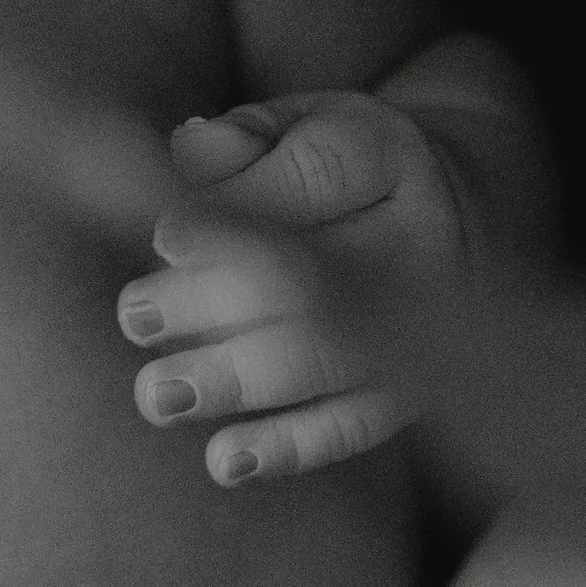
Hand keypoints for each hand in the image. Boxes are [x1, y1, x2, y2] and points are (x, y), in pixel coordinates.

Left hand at [117, 90, 472, 483]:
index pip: (315, 177)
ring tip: (156, 394)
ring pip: (325, 359)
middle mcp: (420, 242)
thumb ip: (237, 138)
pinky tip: (223, 461)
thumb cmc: (332, 166)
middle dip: (211, 304)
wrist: (448, 213)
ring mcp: (424, 325)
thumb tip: (186, 153)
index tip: (165, 236)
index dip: (234, 213)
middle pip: (313, 278)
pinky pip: (354, 426)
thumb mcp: (293, 125)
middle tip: (137, 314)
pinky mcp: (411, 391)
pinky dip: (288, 449)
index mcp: (388, 155)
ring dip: (233, 382)